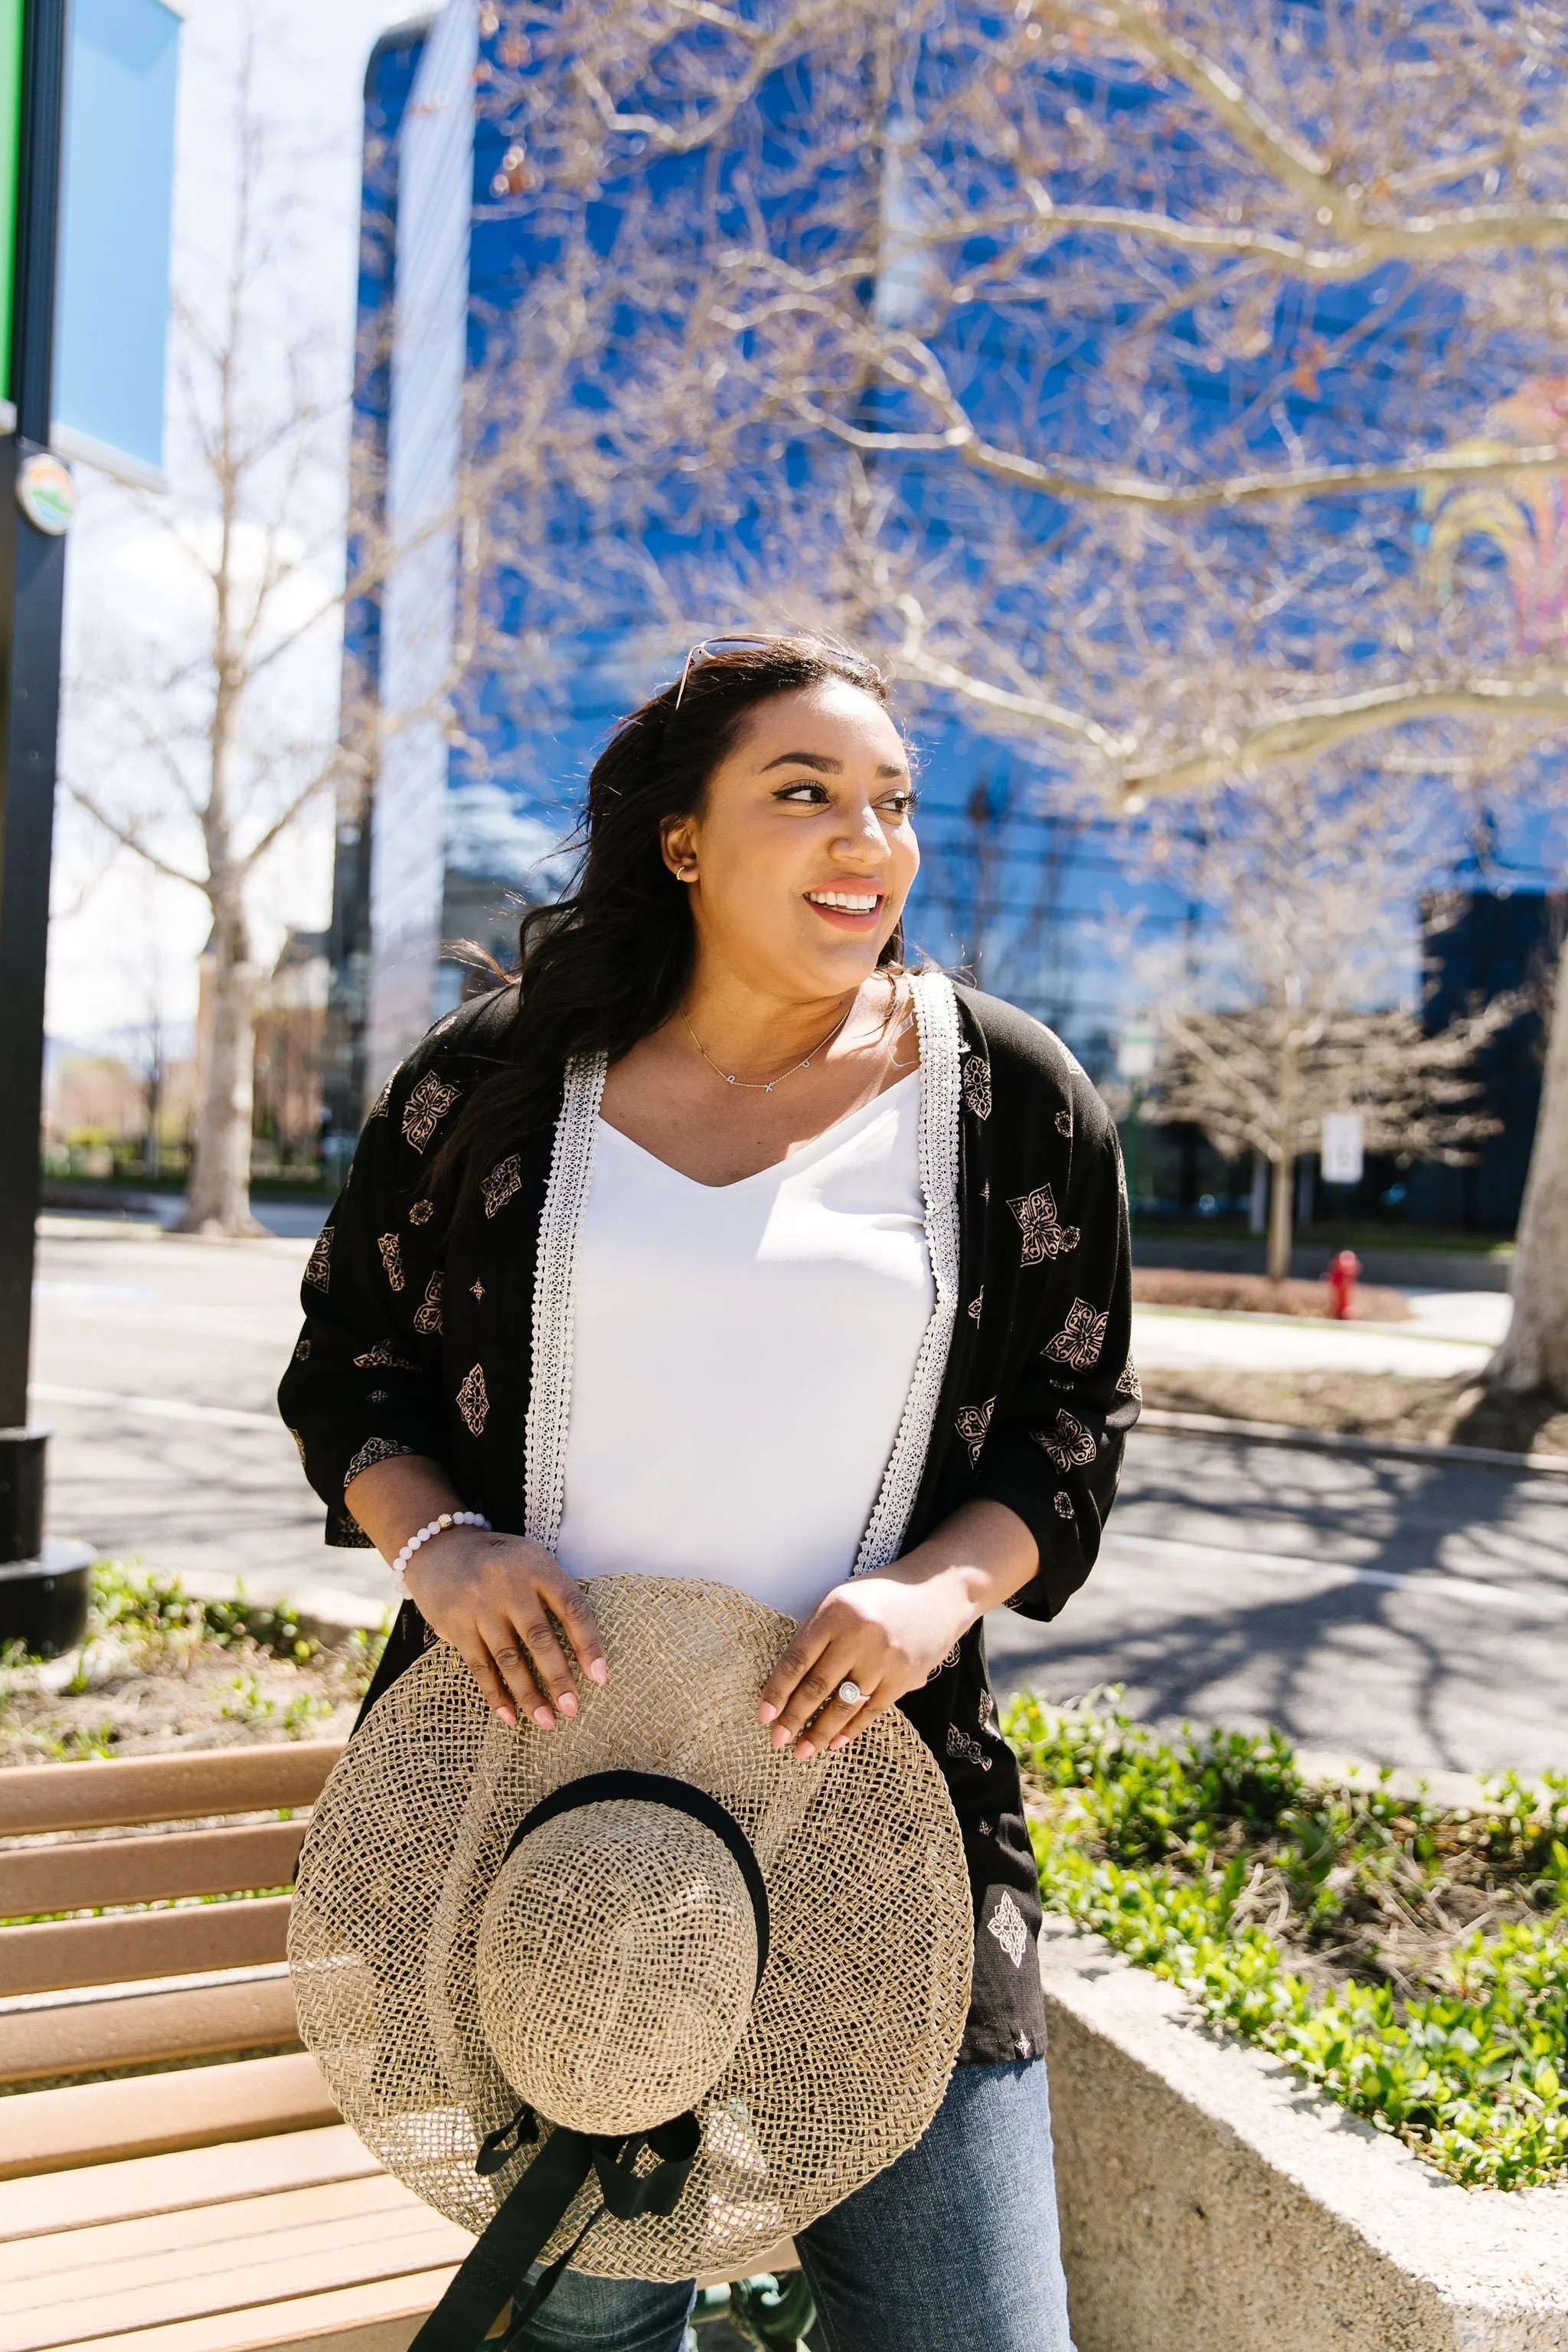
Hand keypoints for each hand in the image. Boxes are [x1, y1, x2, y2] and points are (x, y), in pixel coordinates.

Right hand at [404, 1529, 605, 1729]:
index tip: (601, 1678)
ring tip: (547, 1721)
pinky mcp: (456, 1625)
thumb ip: (554, 1593)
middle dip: (558, 1677)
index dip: (589, 1644)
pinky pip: (480, 1666)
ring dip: (529, 1695)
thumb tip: (585, 1649)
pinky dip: (496, 1695)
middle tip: (573, 1709)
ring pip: (509, 1659)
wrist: (440, 1548)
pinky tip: (511, 1716)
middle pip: (540, 1638)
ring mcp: (480, 1606)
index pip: (572, 1608)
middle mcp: (508, 1585)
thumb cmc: (500, 1561)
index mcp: (537, 1566)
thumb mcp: (531, 1561)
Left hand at [757, 1568, 974, 1760]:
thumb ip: (817, 1634)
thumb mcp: (842, 1600)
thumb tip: (788, 1682)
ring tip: (802, 1752)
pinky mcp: (905, 1677)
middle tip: (777, 1741)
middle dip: (794, 1718)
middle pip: (818, 1686)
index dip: (778, 1690)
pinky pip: (872, 1710)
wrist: (937, 1592)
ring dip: (820, 1732)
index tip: (764, 1715)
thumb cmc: (880, 1596)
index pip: (798, 1659)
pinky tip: (835, 1743)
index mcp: (836, 1612)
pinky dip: (852, 1729)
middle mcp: (860, 1635)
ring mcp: (885, 1658)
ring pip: (844, 1704)